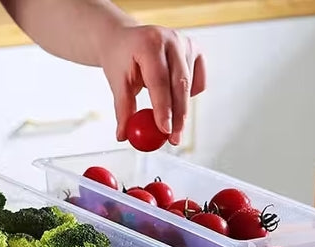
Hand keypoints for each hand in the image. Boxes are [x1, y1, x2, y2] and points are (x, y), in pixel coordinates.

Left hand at [100, 25, 205, 145]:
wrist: (124, 39)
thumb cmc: (120, 60)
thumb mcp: (117, 83)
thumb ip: (123, 109)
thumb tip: (124, 136)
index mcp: (149, 43)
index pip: (159, 81)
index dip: (164, 107)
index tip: (164, 130)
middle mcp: (171, 40)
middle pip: (180, 84)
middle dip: (179, 116)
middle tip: (174, 139)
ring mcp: (186, 43)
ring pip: (189, 86)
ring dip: (180, 107)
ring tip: (164, 117)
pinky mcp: (195, 50)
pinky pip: (198, 82)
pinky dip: (188, 95)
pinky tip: (172, 93)